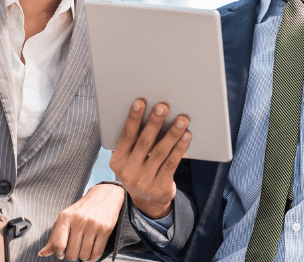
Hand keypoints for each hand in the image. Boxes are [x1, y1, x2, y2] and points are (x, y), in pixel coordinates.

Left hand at [38, 183, 124, 260]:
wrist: (105, 196)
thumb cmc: (82, 210)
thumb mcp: (65, 218)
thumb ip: (54, 237)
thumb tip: (42, 253)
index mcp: (66, 217)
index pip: (58, 244)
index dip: (59, 253)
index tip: (61, 253)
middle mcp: (79, 220)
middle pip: (71, 253)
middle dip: (72, 255)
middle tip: (74, 248)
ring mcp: (93, 225)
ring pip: (84, 254)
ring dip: (82, 256)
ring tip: (83, 249)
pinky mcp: (106, 229)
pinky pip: (97, 253)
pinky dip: (92, 258)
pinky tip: (90, 254)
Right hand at [108, 99, 191, 219]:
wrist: (147, 201)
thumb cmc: (139, 170)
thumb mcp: (130, 159)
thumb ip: (135, 142)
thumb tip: (152, 113)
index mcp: (117, 161)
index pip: (126, 136)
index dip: (133, 118)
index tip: (140, 102)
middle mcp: (129, 171)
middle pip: (144, 142)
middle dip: (154, 122)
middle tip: (163, 106)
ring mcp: (145, 180)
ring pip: (160, 152)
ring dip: (172, 133)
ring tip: (182, 119)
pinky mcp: (160, 186)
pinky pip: (172, 163)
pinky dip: (180, 147)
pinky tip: (186, 135)